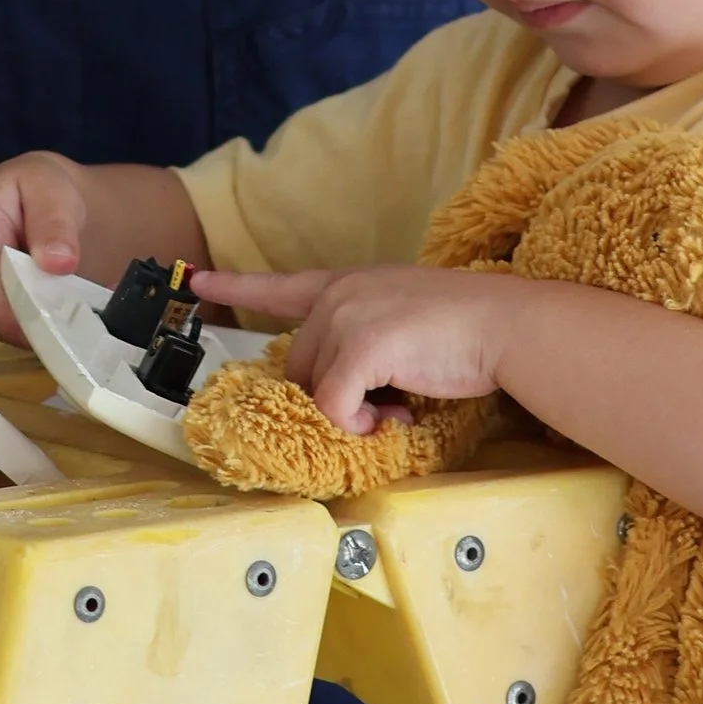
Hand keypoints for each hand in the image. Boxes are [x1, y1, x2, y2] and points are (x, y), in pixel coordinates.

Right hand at [0, 153, 97, 339]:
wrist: (42, 201)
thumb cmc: (44, 191)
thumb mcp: (55, 191)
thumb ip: (55, 223)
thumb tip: (57, 263)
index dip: (3, 306)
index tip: (39, 326)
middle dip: (21, 321)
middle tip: (66, 326)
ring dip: (25, 328)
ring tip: (64, 318)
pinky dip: (24, 330)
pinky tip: (49, 317)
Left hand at [194, 263, 506, 435]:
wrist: (506, 325)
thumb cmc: (466, 329)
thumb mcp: (399, 325)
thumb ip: (361, 344)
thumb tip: (342, 397)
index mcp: (347, 284)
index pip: (280, 285)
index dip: (236, 286)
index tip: (196, 279)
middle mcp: (338, 294)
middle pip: (299, 364)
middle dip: (332, 395)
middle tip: (383, 406)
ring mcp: (346, 316)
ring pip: (315, 389)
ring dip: (351, 413)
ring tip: (397, 410)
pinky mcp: (361, 346)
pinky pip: (336, 406)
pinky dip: (360, 424)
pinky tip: (394, 419)